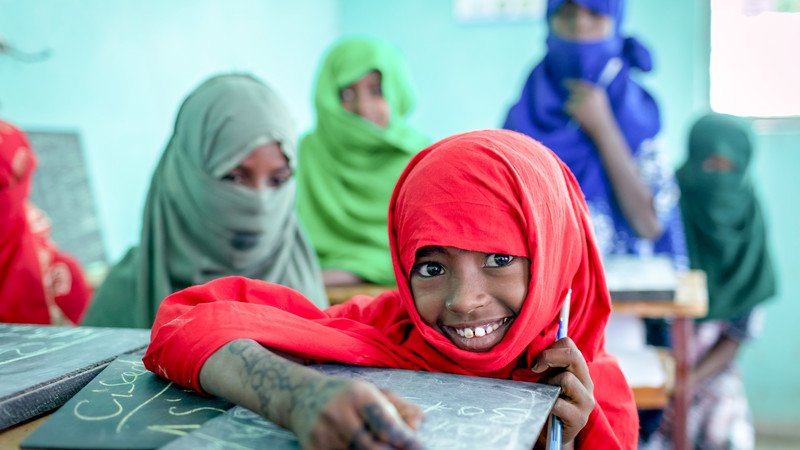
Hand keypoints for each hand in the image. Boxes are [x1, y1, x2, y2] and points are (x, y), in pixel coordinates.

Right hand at [291, 375, 423, 449]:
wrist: (302, 398)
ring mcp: (322, 435)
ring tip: (372, 440)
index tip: (417, 446)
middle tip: (401, 448)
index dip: (405, 439)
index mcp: (357, 395)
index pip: (385, 424)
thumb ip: (401, 408)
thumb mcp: (374, 393)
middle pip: (373, 448)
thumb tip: (418, 426)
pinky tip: (356, 446)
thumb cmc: (347, 396)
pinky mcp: (312, 449)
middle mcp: (337, 414)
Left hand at [531, 337, 594, 445]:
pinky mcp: (579, 418)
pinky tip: (546, 407)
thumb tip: (533, 348)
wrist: (554, 434)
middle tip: (535, 368)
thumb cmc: (549, 402)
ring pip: (567, 379)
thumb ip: (548, 365)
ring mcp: (585, 401)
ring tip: (543, 394)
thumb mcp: (550, 380)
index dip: (551, 347)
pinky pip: (560, 404)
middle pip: (573, 356)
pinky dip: (548, 404)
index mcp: (579, 370)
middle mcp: (587, 383)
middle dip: (549, 357)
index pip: (569, 345)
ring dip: (548, 384)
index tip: (537, 360)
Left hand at [563, 79, 614, 137]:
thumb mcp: (600, 101)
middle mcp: (590, 94)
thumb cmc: (602, 117)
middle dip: (569, 91)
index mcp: (597, 91)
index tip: (565, 82)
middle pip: (574, 89)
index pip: (581, 83)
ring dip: (571, 104)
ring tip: (578, 112)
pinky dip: (568, 111)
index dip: (572, 82)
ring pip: (570, 98)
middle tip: (562, 87)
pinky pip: (566, 106)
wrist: (603, 129)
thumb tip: (578, 88)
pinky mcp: (576, 109)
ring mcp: (583, 101)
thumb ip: (591, 93)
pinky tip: (574, 116)